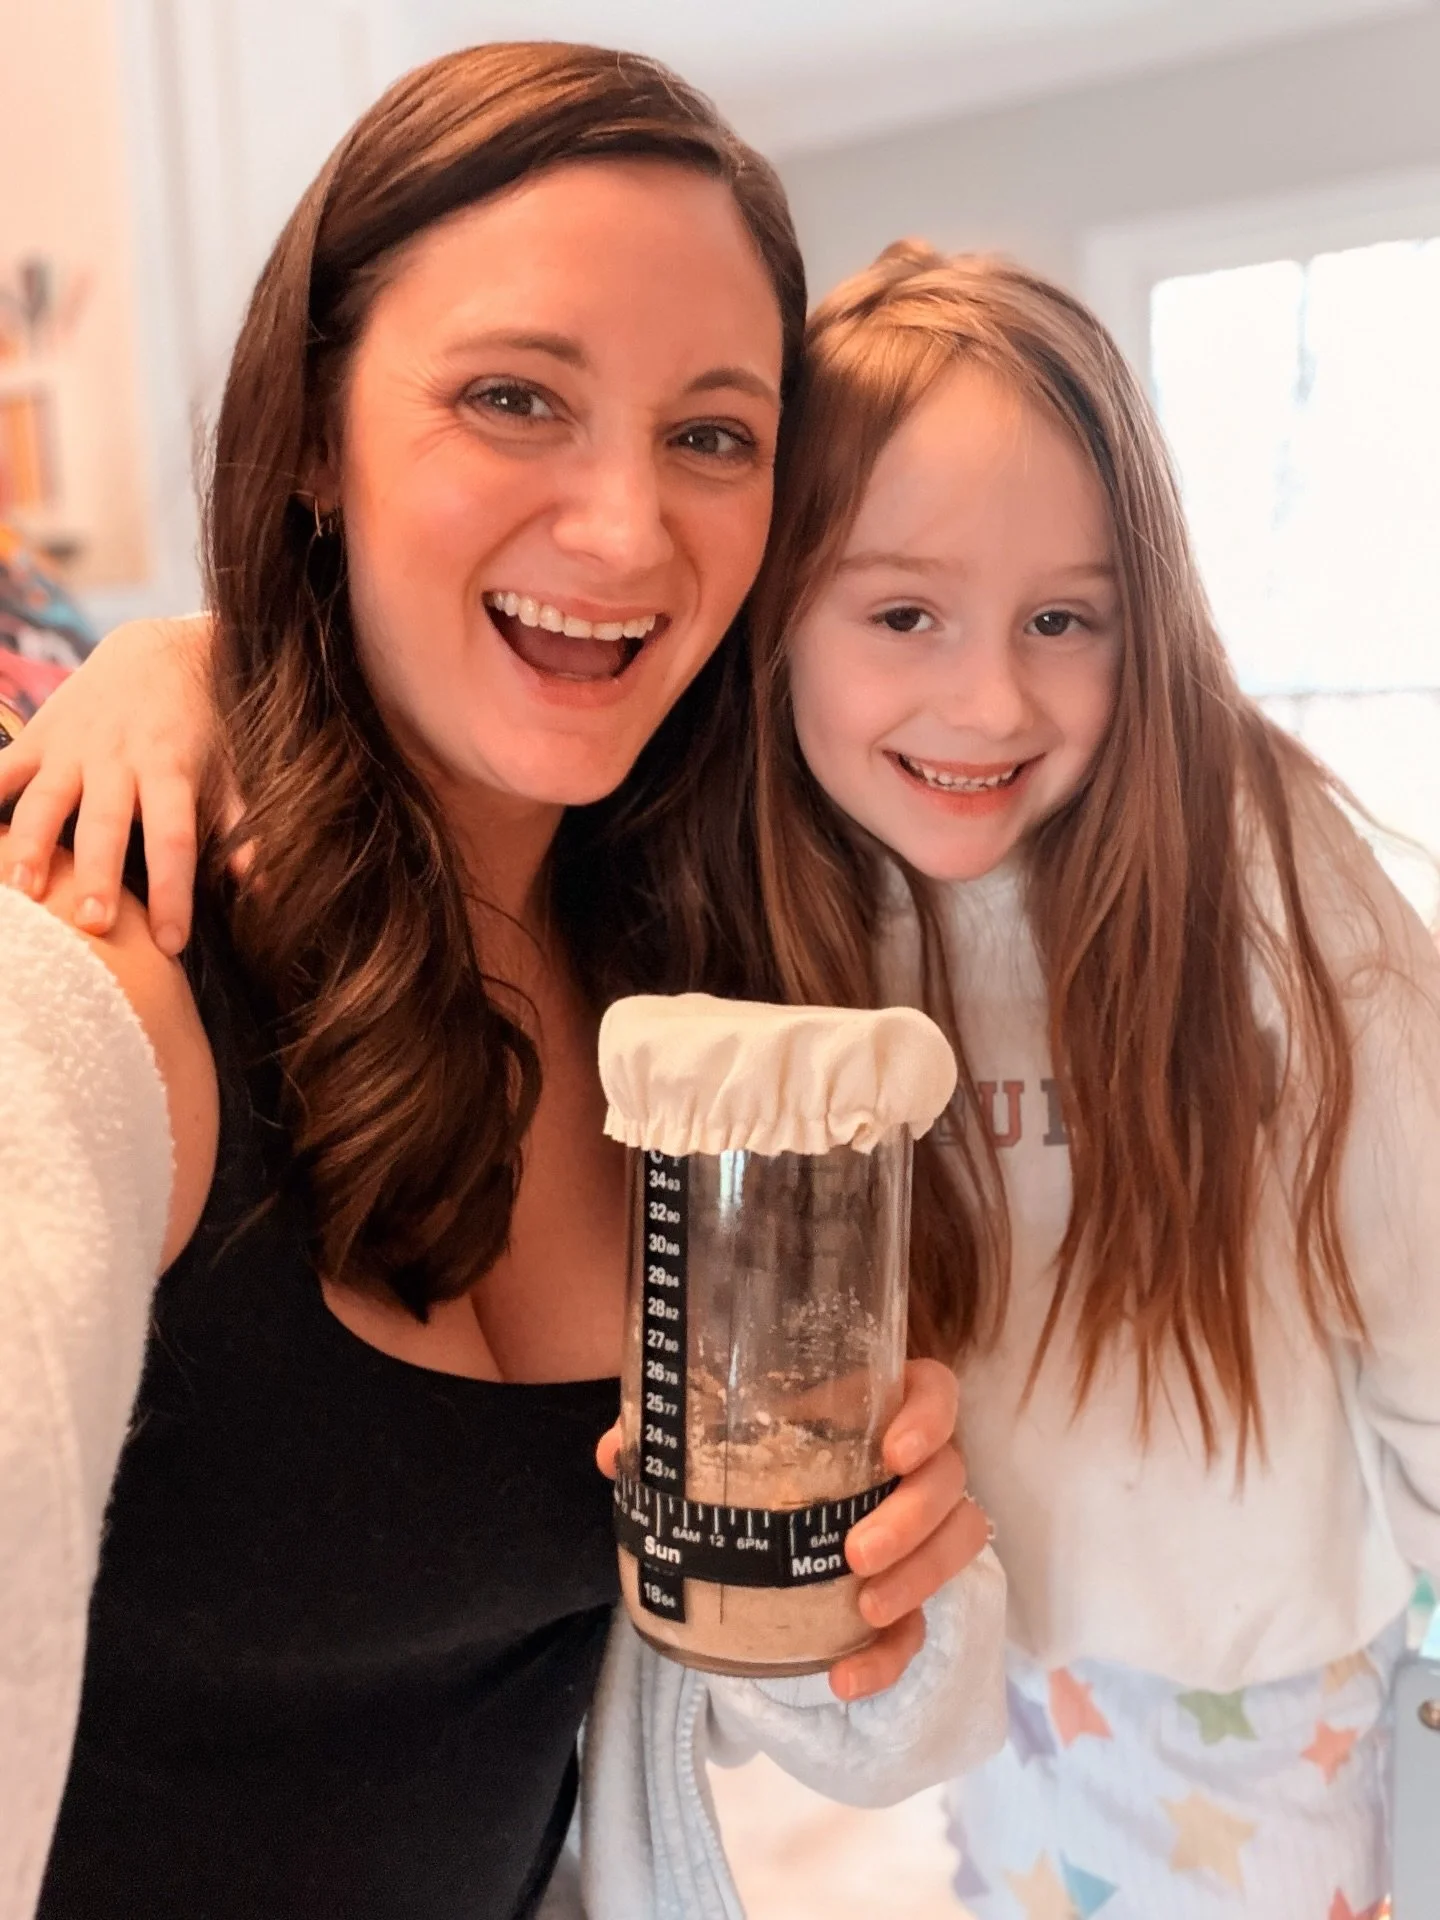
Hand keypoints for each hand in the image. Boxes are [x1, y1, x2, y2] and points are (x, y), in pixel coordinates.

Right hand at [0, 614, 217, 955]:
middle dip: (98, 874)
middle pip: (106, 824)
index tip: (170, 943)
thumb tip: (261, 888)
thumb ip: (240, 826)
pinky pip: (2, 768)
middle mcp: (118, 760)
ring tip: (22, 889)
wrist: (160, 649)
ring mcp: (72, 747)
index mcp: (171, 772)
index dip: (173, 893)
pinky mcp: (39, 736)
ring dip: (29, 844)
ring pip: (45, 799)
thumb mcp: (230, 768)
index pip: (174, 840)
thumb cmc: (202, 722)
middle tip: (93, 923)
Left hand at [596, 1358, 989, 1701]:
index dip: (930, 1417)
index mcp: (875, 1404)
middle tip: (856, 1552)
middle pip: (952, 1478)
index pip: (935, 1392)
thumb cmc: (759, 1440)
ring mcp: (918, 1527)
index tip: (894, 1452)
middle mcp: (911, 1462)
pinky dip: (889, 1657)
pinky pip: (920, 1625)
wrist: (766, 1494)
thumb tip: (615, 1454)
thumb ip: (673, 1429)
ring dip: (920, 1578)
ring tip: (866, 1609)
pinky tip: (845, 1677)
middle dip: (913, 1519)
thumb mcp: (717, 1425)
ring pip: (958, 1543)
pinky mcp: (905, 1588)